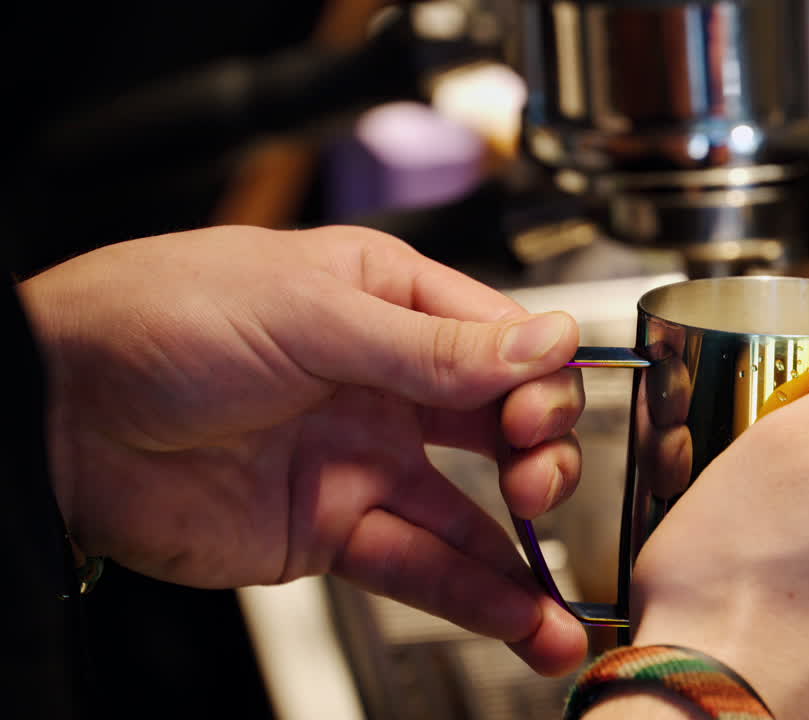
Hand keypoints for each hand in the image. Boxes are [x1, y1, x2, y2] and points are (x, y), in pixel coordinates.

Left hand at [17, 225, 588, 674]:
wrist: (53, 416)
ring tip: (563, 611)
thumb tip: (545, 342)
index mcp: (389, 299)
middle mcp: (389, 380)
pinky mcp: (331, 530)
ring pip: (470, 513)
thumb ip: (433, 346)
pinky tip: (521, 622)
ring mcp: (362, 459)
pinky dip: (472, 597)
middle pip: (504, 425)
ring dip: (523, 560)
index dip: (538, 381)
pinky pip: (417, 564)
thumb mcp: (309, 312)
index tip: (535, 415)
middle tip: (534, 482)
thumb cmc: (158, 319)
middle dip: (541, 456)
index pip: (504, 341)